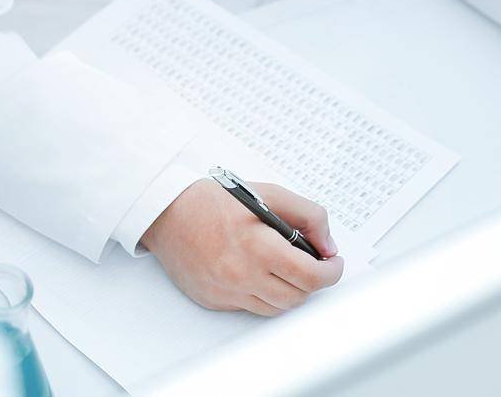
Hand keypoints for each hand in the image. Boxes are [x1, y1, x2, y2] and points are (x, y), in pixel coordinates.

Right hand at [141, 179, 343, 316]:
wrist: (167, 213)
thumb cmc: (214, 201)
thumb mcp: (268, 194)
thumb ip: (307, 215)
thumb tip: (327, 244)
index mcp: (258, 246)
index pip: (310, 276)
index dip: (331, 273)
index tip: (333, 264)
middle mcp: (242, 275)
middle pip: (297, 297)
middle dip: (313, 282)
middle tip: (314, 266)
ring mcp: (227, 292)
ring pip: (276, 308)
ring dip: (290, 291)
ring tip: (287, 269)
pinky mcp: (214, 301)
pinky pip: (251, 308)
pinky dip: (263, 295)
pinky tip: (260, 274)